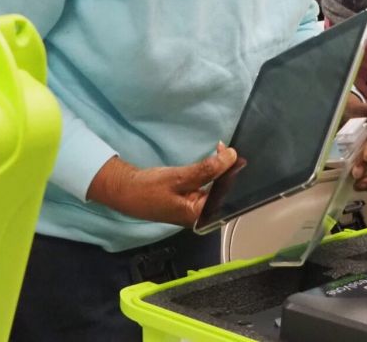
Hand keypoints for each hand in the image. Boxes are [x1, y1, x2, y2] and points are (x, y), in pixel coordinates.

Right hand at [86, 143, 237, 226]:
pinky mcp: (192, 199)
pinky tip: (216, 158)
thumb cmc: (150, 188)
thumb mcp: (180, 177)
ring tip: (225, 151)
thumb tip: (231, 157)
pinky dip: (212, 172)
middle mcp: (201, 215)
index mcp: (200, 217)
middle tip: (232, 150)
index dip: (235, 177)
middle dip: (230, 171)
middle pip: (225, 192)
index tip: (239, 158)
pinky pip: (209, 184)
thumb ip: (207, 169)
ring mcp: (197, 207)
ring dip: (222, 169)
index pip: (228, 197)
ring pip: (217, 187)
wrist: (127, 190)